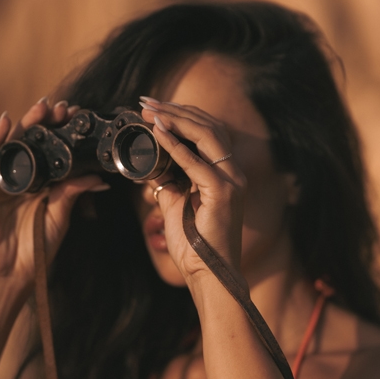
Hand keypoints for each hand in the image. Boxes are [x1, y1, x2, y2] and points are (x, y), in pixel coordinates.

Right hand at [0, 99, 108, 290]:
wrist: (9, 274)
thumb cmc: (35, 249)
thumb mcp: (59, 217)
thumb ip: (74, 193)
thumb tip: (99, 178)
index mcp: (42, 185)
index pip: (54, 151)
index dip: (64, 134)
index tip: (80, 117)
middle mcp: (23, 178)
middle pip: (34, 143)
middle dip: (48, 123)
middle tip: (64, 108)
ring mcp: (2, 181)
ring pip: (14, 145)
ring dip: (26, 124)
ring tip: (42, 108)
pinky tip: (5, 122)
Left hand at [140, 98, 246, 282]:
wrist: (208, 276)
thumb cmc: (195, 248)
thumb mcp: (176, 207)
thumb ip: (170, 185)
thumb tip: (152, 168)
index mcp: (226, 176)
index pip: (208, 133)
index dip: (182, 116)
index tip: (153, 108)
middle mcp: (233, 175)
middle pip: (208, 127)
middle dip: (175, 110)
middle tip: (146, 102)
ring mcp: (232, 183)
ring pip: (206, 136)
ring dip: (175, 120)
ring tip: (150, 111)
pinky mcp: (223, 194)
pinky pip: (196, 162)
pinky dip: (176, 145)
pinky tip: (158, 133)